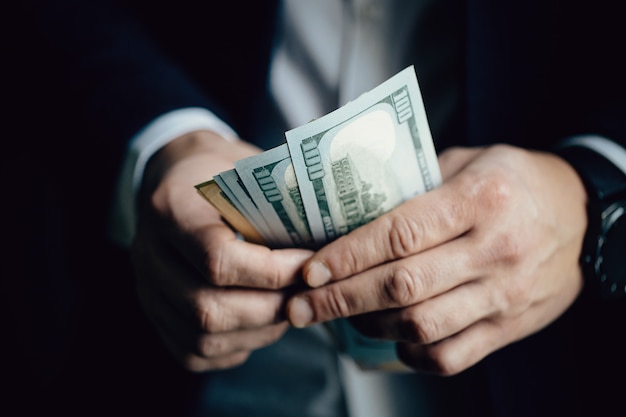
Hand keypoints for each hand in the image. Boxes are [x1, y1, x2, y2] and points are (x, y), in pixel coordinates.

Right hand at [131, 131, 312, 371]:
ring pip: (202, 337)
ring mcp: (146, 289)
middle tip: (308, 295)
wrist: (174, 177)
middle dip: (271, 310)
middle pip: (208, 308)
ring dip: (259, 332)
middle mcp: (148, 254)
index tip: (310, 266)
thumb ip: (279, 201)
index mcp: (171, 208)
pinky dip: (238, 346)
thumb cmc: (220, 171)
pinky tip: (262, 324)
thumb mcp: (247, 166)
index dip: (272, 272)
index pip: (217, 258)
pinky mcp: (156, 315)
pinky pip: (195, 352)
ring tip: (291, 308)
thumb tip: (335, 240)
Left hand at [286, 145, 586, 374]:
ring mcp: (505, 294)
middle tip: (300, 306)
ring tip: (341, 315)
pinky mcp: (511, 326)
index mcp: (479, 200)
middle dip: (341, 299)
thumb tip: (348, 213)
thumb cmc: (512, 181)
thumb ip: (412, 186)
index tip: (310, 269)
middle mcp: (494, 250)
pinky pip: (451, 355)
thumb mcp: (466, 162)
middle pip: (403, 286)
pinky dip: (412, 352)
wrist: (581, 213)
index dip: (348, 256)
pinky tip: (393, 336)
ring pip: (422, 325)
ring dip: (369, 325)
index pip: (400, 234)